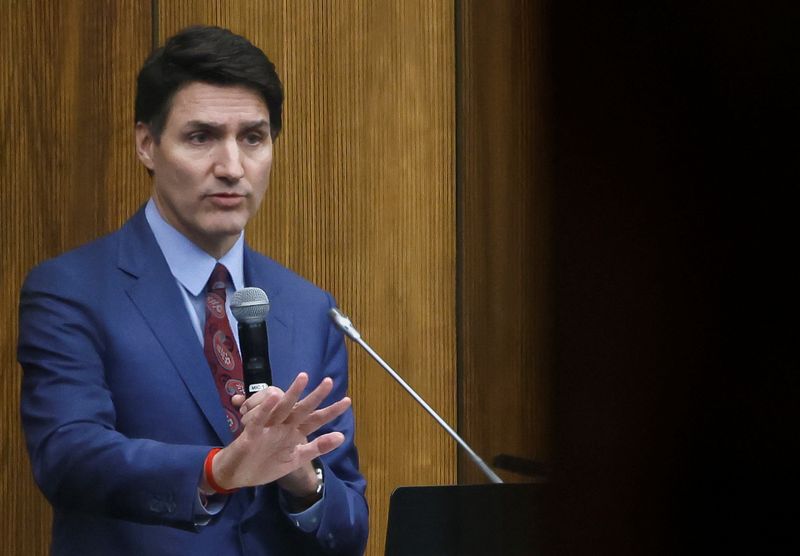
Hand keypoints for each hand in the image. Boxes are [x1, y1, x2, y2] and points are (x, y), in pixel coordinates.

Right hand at [202, 372, 349, 492]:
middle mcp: (283, 425)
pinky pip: (259, 418)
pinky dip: (265, 408)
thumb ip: (317, 447)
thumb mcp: (296, 458)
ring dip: (292, 393)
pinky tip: (275, 397)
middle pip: (301, 408)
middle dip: (315, 396)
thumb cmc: (265, 464)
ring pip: (281, 407)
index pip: (316, 419)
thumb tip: (342, 436)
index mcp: (294, 432)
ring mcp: (268, 427)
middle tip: (329, 382)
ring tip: (303, 378)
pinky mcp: (251, 432)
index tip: (347, 401)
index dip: (330, 411)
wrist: (237, 475)